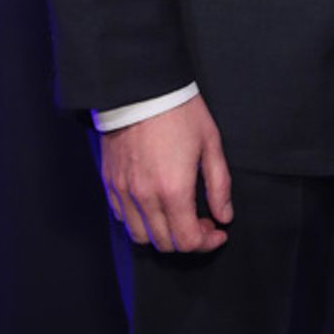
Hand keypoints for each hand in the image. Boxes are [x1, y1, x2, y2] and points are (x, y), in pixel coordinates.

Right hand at [100, 95, 232, 252]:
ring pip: (140, 236)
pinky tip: (155, 206)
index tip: (218, 231)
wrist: (141, 89)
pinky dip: (140, 221)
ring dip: (162, 235)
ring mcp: (123, 191)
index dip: (207, 243)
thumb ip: (219, 185)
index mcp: (173, 189)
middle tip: (203, 222)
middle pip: (164, 243)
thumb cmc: (180, 112)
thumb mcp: (211, 144)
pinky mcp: (110, 183)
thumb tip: (224, 216)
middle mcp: (145, 197)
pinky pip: (121, 218)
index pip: (188, 240)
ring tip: (178, 216)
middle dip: (188, 240)